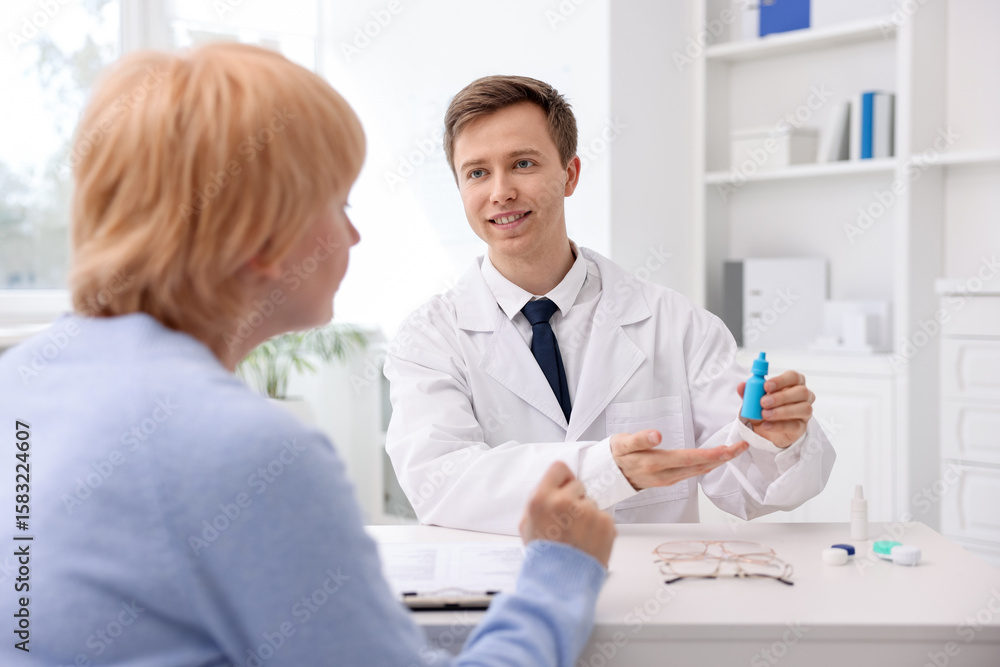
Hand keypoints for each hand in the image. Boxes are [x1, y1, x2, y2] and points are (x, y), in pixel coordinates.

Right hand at [519, 462, 615, 567]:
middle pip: (577, 485)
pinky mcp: (605, 523)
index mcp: (541, 499)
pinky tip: (587, 541)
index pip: (559, 468)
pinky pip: (603, 516)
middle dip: (574, 499)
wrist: (562, 582)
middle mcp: (564, 502)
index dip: (562, 479)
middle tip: (568, 521)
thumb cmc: (544, 556)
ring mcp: (588, 512)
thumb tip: (552, 485)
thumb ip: (539, 500)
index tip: (563, 489)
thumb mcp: (527, 524)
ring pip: (591, 502)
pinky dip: (598, 527)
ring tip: (577, 536)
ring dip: (586, 515)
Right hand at [610, 430, 748, 491]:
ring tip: (734, 451)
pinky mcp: (669, 479)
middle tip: (742, 446)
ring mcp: (668, 480)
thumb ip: (640, 439)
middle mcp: (665, 475)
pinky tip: (715, 459)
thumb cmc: (616, 455)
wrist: (607, 475)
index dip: (712, 454)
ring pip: (699, 471)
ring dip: (718, 461)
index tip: (730, 447)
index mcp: (655, 464)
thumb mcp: (622, 443)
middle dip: (723, 457)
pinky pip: (693, 473)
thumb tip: (656, 435)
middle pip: (700, 467)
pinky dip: (707, 465)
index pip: (690, 459)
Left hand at [738, 370, 814, 447]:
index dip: (781, 380)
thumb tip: (741, 386)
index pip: (794, 376)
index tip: (766, 386)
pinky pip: (795, 425)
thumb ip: (749, 392)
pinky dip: (779, 426)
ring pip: (804, 408)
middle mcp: (804, 396)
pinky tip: (766, 425)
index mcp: (793, 383)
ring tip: (765, 414)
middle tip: (763, 402)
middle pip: (801, 391)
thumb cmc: (765, 408)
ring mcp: (805, 412)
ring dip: (782, 411)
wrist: (766, 429)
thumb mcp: (755, 400)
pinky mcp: (802, 427)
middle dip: (781, 396)